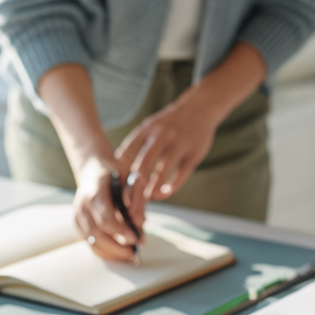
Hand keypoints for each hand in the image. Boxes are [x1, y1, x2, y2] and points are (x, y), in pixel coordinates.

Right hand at [72, 156, 141, 263]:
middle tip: (134, 253)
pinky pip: (90, 242)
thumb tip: (139, 223)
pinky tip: (118, 254)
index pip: (105, 217)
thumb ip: (137, 198)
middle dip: (117, 246)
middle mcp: (82, 203)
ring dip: (111, 252)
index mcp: (95, 189)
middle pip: (97, 233)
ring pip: (92, 241)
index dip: (120, 231)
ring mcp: (77, 214)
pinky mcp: (77, 223)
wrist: (94, 168)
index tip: (135, 239)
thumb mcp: (131, 178)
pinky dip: (104, 251)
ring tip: (129, 256)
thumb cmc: (117, 173)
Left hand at [116, 90, 221, 223]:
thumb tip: (119, 171)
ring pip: (163, 170)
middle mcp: (161, 136)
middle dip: (135, 187)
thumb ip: (136, 146)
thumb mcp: (149, 127)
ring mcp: (179, 144)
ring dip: (154, 188)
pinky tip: (166, 192)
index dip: (120, 173)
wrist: (199, 108)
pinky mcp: (194, 153)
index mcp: (146, 130)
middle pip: (143, 165)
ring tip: (149, 199)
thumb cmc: (169, 124)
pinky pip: (182, 173)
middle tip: (129, 204)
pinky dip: (173, 185)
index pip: (128, 153)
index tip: (114, 190)